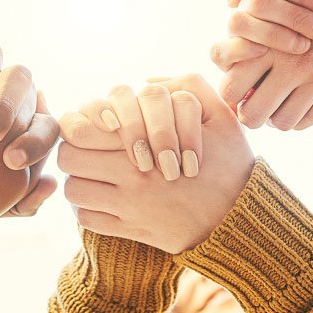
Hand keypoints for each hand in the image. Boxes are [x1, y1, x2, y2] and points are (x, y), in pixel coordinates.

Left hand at [58, 75, 253, 253]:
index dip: (80, 121)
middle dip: (75, 147)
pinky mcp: (130, 232)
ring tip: (95, 170)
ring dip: (80, 177)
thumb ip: (186, 87)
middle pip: (70, 158)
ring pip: (75, 189)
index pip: (81, 129)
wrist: (242, 218)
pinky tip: (105, 196)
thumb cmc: (230, 162)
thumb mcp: (219, 115)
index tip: (94, 122)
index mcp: (147, 145)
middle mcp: (131, 179)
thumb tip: (147, 81)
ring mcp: (128, 209)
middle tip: (89, 145)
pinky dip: (88, 207)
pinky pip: (86, 219)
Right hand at [210, 0, 312, 69]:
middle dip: (294, 17)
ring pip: (237, 21)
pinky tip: (267, 54)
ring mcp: (234, 31)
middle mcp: (244, 5)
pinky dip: (243, 50)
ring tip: (304, 47)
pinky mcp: (226, 58)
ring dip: (273, 34)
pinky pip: (220, 51)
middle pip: (258, 0)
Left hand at [216, 0, 312, 131]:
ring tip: (277, 101)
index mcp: (266, 40)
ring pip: (282, 122)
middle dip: (249, 112)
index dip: (230, 93)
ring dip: (276, 115)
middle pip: (251, 116)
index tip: (239, 84)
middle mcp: (289, 63)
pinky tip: (300, 99)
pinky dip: (303, 115)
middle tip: (254, 100)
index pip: (230, 89)